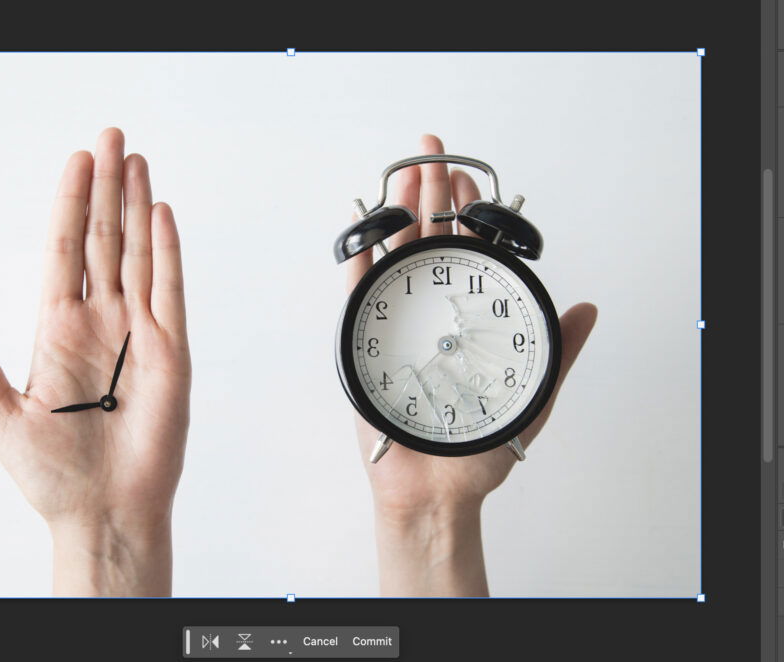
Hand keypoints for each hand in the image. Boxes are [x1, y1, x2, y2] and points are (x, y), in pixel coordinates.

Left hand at [0, 128, 189, 595]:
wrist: (103, 510)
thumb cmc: (52, 474)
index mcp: (57, 330)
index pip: (64, 250)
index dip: (69, 203)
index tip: (77, 160)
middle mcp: (100, 322)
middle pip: (104, 240)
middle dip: (107, 187)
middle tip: (112, 138)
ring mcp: (138, 333)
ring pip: (139, 254)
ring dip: (137, 207)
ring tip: (137, 162)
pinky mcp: (171, 352)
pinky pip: (170, 290)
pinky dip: (168, 251)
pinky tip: (162, 214)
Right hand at [345, 135, 596, 595]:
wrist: (436, 489)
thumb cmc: (478, 449)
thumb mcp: (532, 393)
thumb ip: (556, 349)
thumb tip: (589, 308)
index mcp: (466, 320)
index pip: (468, 253)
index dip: (468, 213)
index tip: (470, 177)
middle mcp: (428, 315)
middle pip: (428, 242)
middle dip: (429, 194)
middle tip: (431, 152)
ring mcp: (394, 326)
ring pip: (394, 257)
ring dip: (397, 214)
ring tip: (403, 174)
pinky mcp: (363, 344)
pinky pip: (358, 294)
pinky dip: (359, 258)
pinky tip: (365, 227)